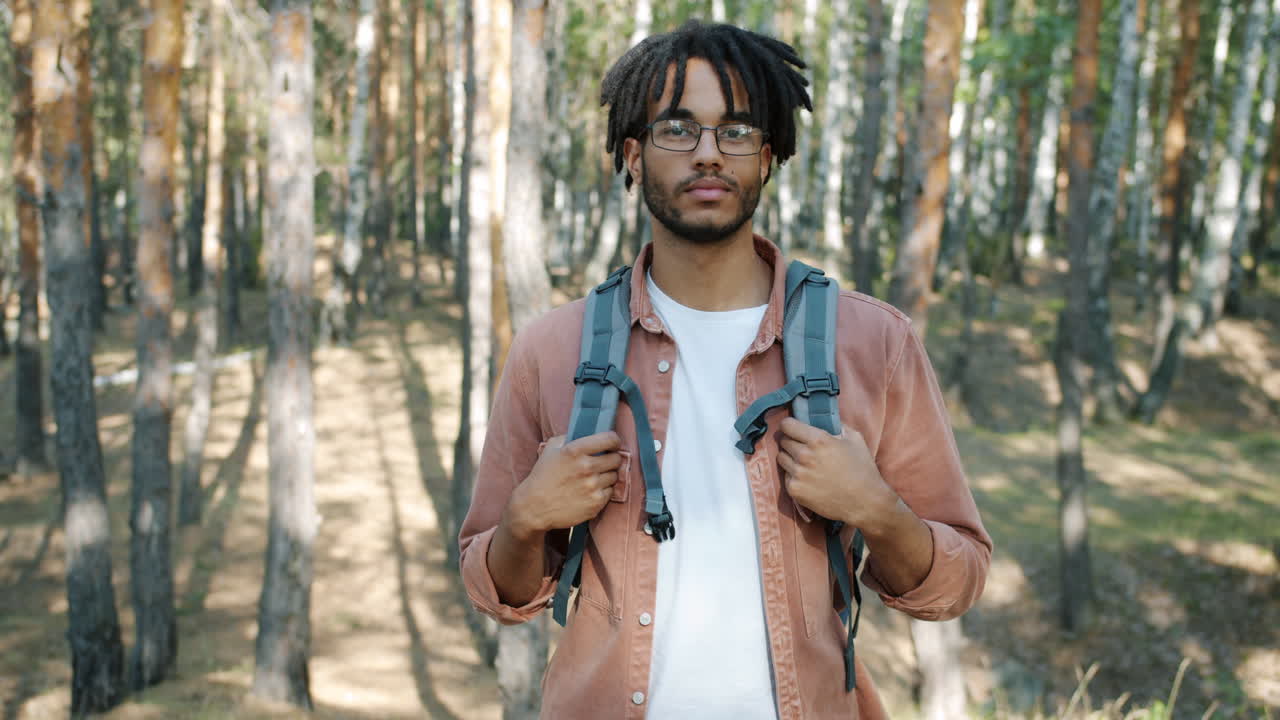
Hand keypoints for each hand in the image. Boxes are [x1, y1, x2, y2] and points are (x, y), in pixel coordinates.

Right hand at [506, 431, 622, 539]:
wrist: (534, 507)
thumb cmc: (542, 477)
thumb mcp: (550, 450)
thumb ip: (568, 437)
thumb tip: (585, 432)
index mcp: (575, 451)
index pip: (609, 439)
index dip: (614, 440)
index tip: (612, 443)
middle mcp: (586, 467)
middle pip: (616, 458)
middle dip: (612, 458)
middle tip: (604, 461)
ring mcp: (592, 486)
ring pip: (614, 476)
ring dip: (607, 475)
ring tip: (594, 477)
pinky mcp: (596, 503)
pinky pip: (610, 492)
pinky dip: (604, 491)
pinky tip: (591, 490)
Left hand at [776, 417, 895, 529]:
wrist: (864, 503)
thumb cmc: (862, 470)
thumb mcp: (855, 439)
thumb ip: (837, 425)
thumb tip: (824, 418)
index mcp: (818, 440)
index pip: (787, 425)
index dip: (790, 425)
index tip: (793, 428)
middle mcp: (804, 456)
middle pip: (783, 441)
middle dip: (792, 442)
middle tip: (804, 448)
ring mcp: (797, 474)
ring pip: (781, 458)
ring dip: (790, 458)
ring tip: (806, 464)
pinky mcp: (794, 490)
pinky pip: (786, 476)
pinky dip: (793, 475)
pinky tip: (808, 479)